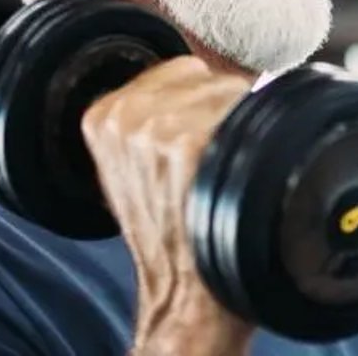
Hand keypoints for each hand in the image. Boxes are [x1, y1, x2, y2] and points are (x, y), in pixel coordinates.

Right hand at [80, 56, 253, 353]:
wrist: (184, 288)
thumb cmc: (169, 230)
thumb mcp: (131, 169)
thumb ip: (147, 120)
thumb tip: (196, 79)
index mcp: (100, 115)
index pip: (178, 70)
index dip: (200, 102)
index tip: (197, 141)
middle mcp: (123, 116)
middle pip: (207, 77)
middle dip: (220, 110)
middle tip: (213, 161)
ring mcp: (156, 128)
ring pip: (231, 91)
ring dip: (240, 123)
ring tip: (224, 170)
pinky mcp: (190, 143)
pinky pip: (246, 110)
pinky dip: (256, 137)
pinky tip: (238, 172)